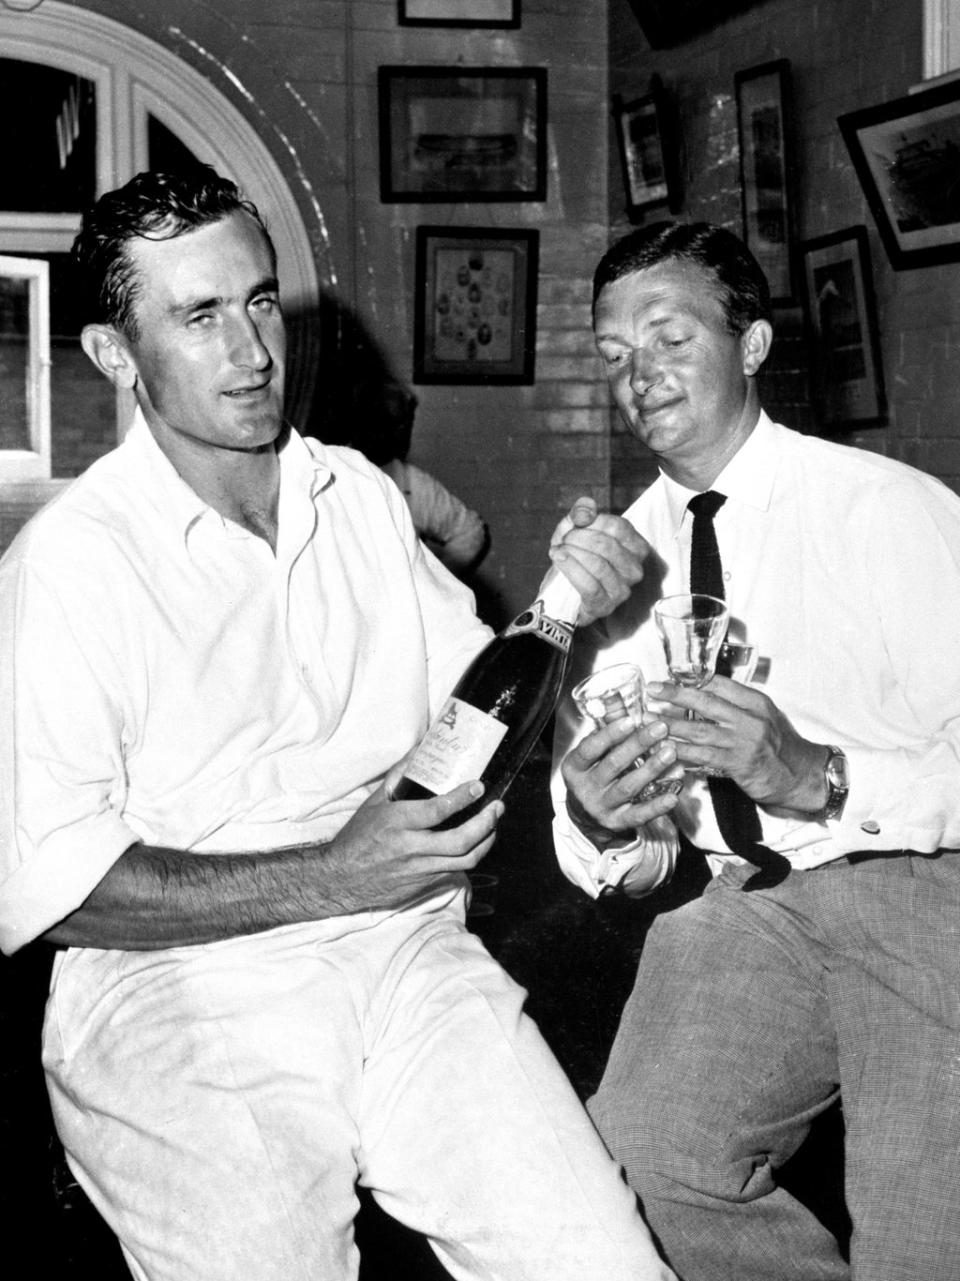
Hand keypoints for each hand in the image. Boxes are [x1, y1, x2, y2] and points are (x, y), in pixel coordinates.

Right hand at [326, 770, 502, 911]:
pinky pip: (455, 871)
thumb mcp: (374, 802)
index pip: (436, 811)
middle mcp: (409, 848)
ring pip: (464, 860)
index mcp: (396, 823)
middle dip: (485, 824)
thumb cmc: (358, 837)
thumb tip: (420, 749)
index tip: (478, 786)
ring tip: (494, 824)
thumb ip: (399, 776)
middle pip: (459, 841)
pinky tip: (478, 842)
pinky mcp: (424, 884)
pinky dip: (470, 855)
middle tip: (497, 807)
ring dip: (487, 841)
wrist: (342, 879)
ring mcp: (419, 869)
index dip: (462, 798)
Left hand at [548, 496, 649, 624]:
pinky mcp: (605, 606)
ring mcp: (622, 590)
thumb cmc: (576, 557)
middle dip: (579, 538)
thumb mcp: (576, 528)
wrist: (562, 592)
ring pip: (598, 565)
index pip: (618, 527)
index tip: (575, 524)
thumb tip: (586, 509)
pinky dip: (570, 569)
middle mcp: (635, 570)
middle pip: (607, 545)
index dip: (593, 521)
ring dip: (572, 553)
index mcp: (637, 548)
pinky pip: (589, 585)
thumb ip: (581, 512)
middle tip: (563, 539)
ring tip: (557, 550)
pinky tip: (558, 559)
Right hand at [561, 714, 679, 848]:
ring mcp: (601, 807)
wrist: (587, 816)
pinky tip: (673, 795)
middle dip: (638, 745)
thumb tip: (617, 698)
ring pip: (628, 787)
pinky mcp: (617, 823)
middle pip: (613, 765)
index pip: (590, 749)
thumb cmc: (593, 774)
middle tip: (660, 728)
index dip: (610, 734)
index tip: (631, 720)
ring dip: (652, 769)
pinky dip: (656, 806)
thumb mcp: (592, 754)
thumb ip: (605, 730)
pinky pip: (638, 815)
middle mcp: (585, 788)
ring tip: (671, 752)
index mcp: (574, 767)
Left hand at [645, 676, 828, 811]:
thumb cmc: (780, 746)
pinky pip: (704, 756)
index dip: (692, 680)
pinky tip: (666, 749)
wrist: (802, 775)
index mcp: (756, 702)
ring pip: (700, 730)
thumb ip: (738, 706)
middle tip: (652, 689)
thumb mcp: (764, 717)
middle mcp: (751, 718)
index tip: (669, 676)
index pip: (719, 684)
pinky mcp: (739, 764)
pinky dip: (683, 752)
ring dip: (670, 725)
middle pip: (706, 702)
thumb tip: (703, 694)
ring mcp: (745, 741)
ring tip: (648, 721)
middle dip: (675, 695)